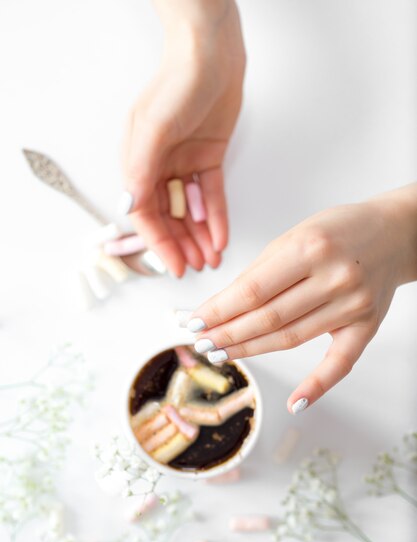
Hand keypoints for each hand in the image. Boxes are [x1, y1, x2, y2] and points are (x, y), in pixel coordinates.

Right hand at [121, 0, 244, 276]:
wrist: (212, 55)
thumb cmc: (177, 85)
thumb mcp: (153, 129)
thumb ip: (141, 170)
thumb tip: (131, 207)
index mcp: (138, 163)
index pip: (146, 214)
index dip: (159, 243)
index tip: (174, 266)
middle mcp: (159, 167)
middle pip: (169, 216)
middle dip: (183, 244)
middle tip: (197, 267)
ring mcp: (185, 164)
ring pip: (192, 210)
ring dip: (200, 235)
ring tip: (211, 258)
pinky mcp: (209, 158)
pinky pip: (212, 195)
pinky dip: (216, 216)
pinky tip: (220, 237)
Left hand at [187, 185, 416, 412]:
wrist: (396, 233)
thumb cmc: (339, 230)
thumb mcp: (295, 235)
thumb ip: (262, 271)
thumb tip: (223, 307)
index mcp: (310, 248)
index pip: (252, 291)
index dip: (218, 310)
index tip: (193, 321)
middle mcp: (334, 277)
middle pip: (268, 318)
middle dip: (227, 333)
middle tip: (201, 342)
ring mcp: (353, 305)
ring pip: (290, 339)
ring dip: (250, 350)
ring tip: (221, 353)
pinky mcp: (366, 326)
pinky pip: (340, 363)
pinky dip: (317, 386)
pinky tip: (295, 402)